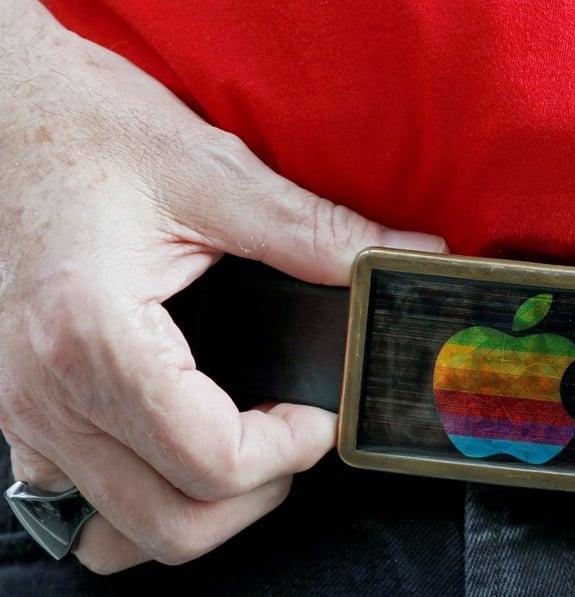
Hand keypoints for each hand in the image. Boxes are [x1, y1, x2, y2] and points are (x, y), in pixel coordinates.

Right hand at [0, 2, 444, 572]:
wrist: (3, 110)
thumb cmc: (85, 129)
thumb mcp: (211, 171)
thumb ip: (317, 230)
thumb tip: (402, 255)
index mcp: (95, 337)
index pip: (212, 462)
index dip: (293, 450)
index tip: (322, 415)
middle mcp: (46, 394)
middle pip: (172, 523)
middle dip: (257, 494)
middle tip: (294, 437)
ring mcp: (25, 411)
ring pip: (121, 534)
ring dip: (199, 510)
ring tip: (244, 450)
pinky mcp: (22, 408)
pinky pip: (79, 498)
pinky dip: (140, 497)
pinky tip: (178, 446)